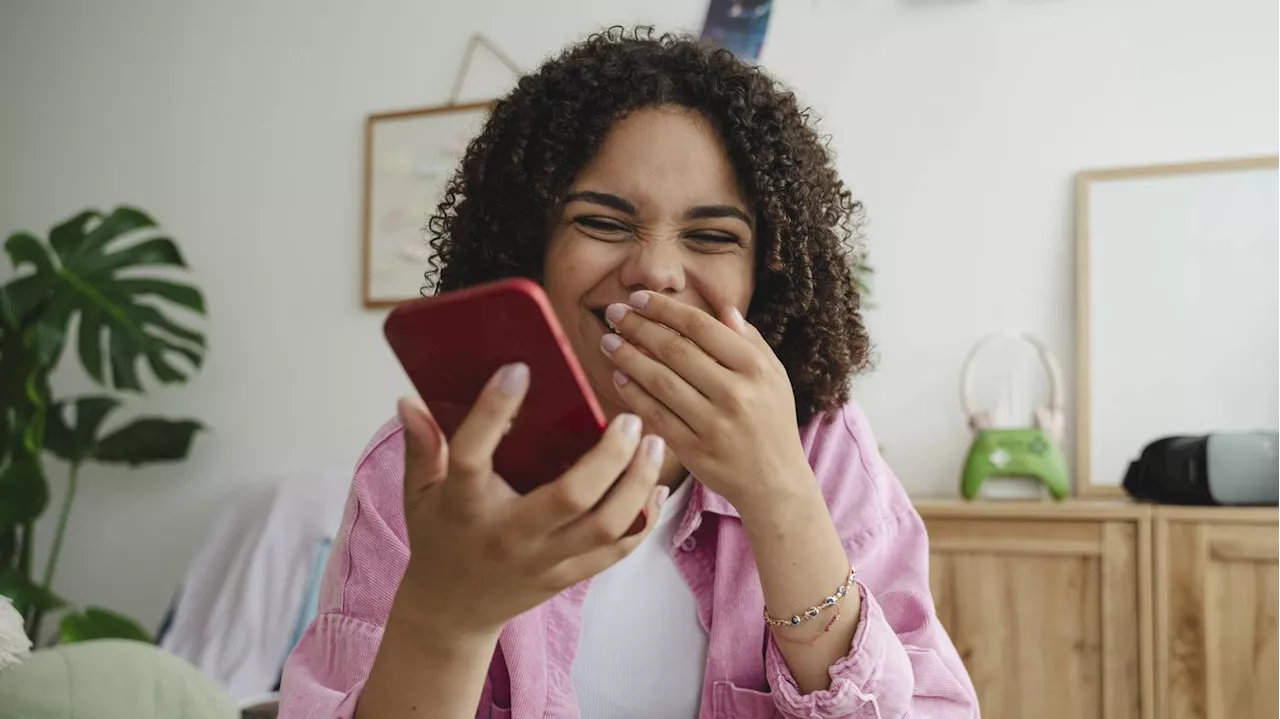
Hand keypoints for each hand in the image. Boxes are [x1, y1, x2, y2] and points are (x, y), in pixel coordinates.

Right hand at [394, 363, 666, 641]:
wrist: (453, 612)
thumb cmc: (440, 540)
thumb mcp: (418, 493)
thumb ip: (420, 446)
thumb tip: (409, 399)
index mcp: (465, 506)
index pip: (473, 455)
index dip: (493, 411)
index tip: (519, 368)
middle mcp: (509, 534)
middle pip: (570, 497)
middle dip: (609, 455)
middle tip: (628, 418)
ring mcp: (544, 560)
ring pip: (606, 525)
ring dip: (638, 483)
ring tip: (653, 444)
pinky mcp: (569, 575)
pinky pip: (618, 550)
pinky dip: (644, 519)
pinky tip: (659, 487)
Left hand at [600, 291, 811, 512]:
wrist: (775, 482)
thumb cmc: (772, 421)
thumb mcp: (774, 376)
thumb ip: (750, 341)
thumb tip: (723, 309)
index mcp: (755, 368)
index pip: (701, 327)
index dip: (665, 309)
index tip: (638, 298)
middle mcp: (736, 393)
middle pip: (675, 350)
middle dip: (638, 327)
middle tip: (613, 313)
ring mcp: (714, 424)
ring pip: (660, 381)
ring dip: (628, 357)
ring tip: (608, 342)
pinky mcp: (694, 450)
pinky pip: (656, 415)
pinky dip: (634, 394)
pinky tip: (619, 377)